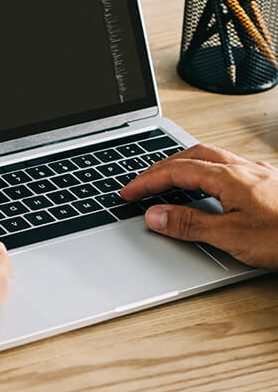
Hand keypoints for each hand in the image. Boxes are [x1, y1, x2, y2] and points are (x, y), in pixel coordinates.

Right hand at [120, 144, 277, 270]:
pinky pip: (232, 168)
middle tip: (142, 181)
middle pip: (194, 154)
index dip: (147, 181)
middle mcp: (246, 169)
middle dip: (163, 165)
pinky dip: (209, 172)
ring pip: (215, 158)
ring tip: (169, 179)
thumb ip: (190, 224)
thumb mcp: (231, 236)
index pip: (177, 170)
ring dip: (186, 164)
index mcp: (230, 178)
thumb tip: (156, 214)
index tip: (128, 193)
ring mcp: (262, 175)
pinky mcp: (273, 185)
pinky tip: (212, 187)